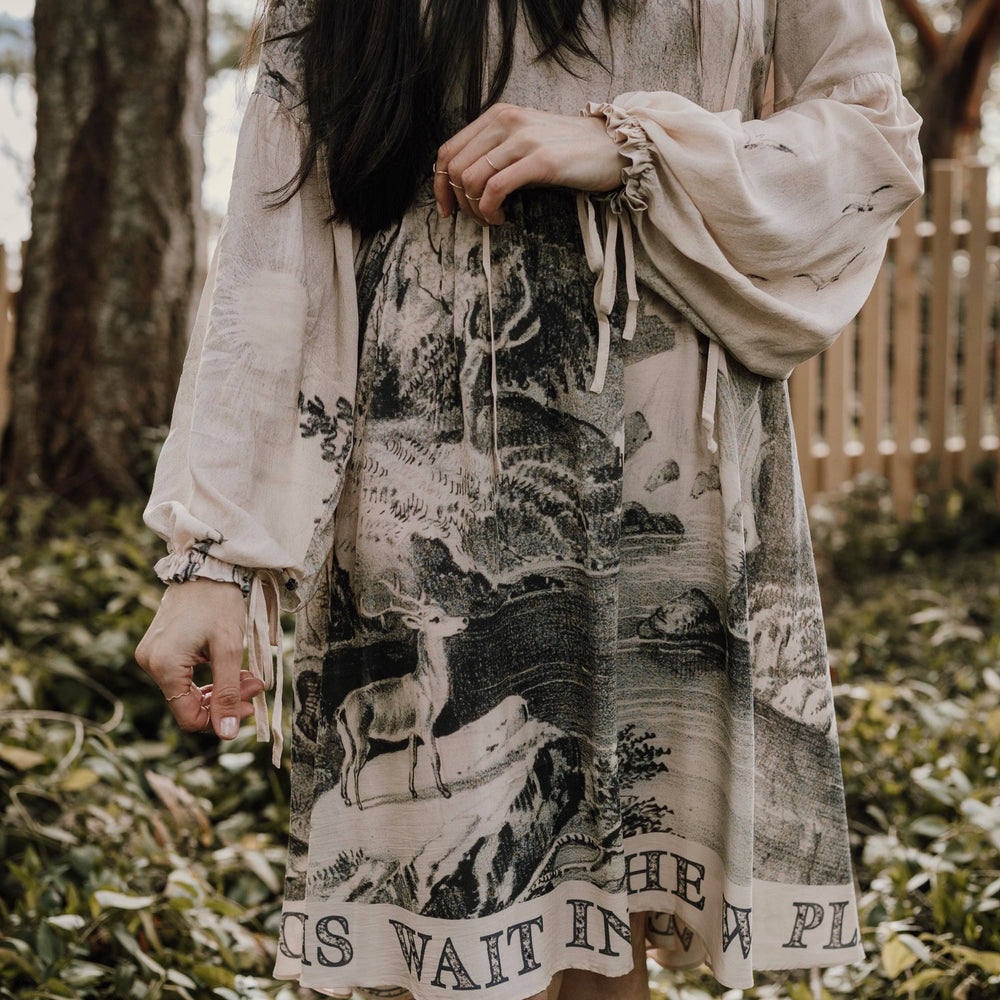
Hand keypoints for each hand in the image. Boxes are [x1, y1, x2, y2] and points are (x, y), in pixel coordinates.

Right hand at [135, 579, 263, 739]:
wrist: (206, 566)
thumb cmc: (219, 603)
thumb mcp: (229, 650)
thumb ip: (229, 693)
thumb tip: (227, 734)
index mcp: (163, 666)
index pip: (189, 717)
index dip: (222, 717)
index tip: (251, 703)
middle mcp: (149, 663)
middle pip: (189, 704)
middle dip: (226, 699)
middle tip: (255, 684)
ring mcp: (151, 655)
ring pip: (189, 690)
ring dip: (221, 687)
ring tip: (247, 674)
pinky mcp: (158, 648)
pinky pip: (183, 675)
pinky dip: (209, 675)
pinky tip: (230, 665)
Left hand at [434, 103, 626, 225]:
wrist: (613, 147)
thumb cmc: (568, 151)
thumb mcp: (524, 142)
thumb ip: (495, 152)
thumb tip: (462, 183)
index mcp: (498, 115)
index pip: (448, 151)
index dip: (439, 185)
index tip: (447, 210)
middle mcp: (506, 120)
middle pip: (454, 168)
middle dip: (458, 202)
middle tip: (476, 219)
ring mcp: (523, 139)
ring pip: (470, 180)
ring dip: (475, 210)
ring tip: (493, 219)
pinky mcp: (540, 161)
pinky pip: (495, 189)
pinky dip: (490, 210)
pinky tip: (503, 218)